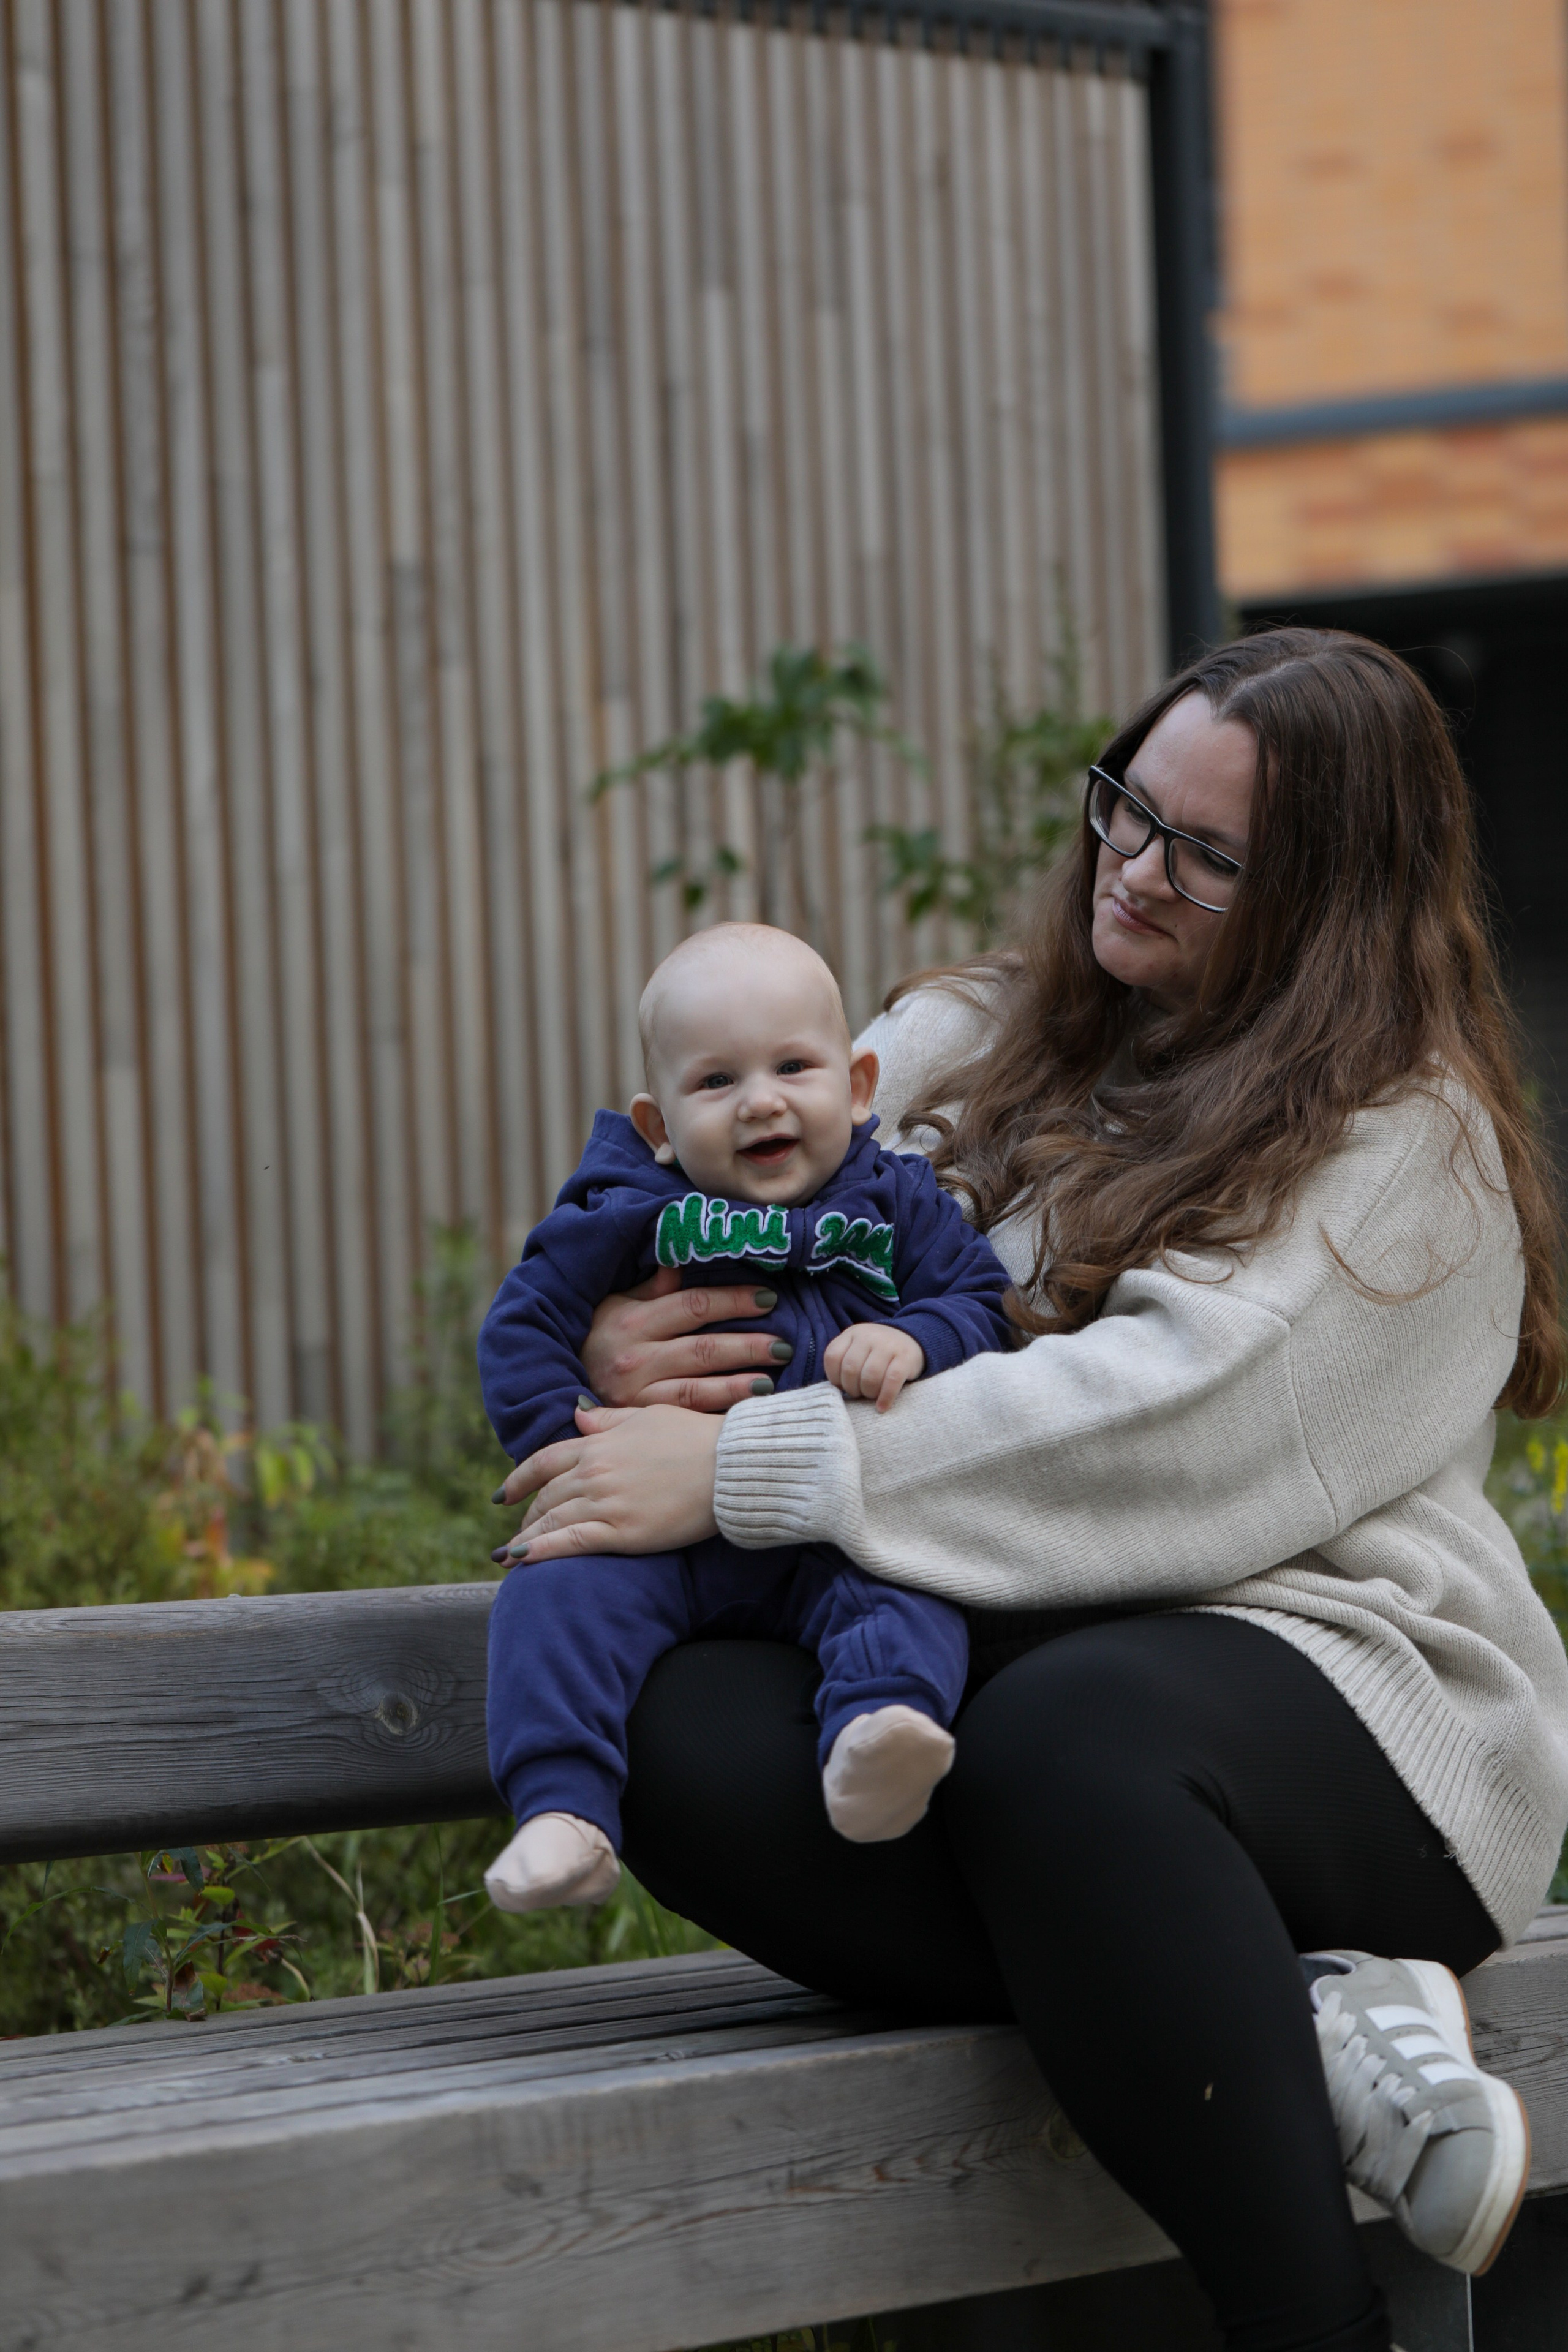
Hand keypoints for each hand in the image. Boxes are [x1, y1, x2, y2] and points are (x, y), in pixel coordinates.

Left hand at [495, 1402, 720, 1560]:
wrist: (730, 1465)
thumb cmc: (697, 1437)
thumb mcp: (649, 1416)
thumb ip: (609, 1419)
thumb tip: (577, 1416)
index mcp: (599, 1443)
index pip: (544, 1462)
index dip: (519, 1480)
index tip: (503, 1495)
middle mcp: (594, 1472)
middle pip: (545, 1495)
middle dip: (528, 1513)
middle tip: (520, 1529)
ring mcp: (606, 1502)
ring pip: (551, 1520)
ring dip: (526, 1536)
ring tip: (512, 1553)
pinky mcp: (621, 1532)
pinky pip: (569, 1543)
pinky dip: (539, 1551)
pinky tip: (520, 1560)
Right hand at [582, 1266, 787, 1411]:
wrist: (551, 1388)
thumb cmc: (594, 1340)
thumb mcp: (614, 1307)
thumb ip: (651, 1288)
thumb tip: (680, 1259)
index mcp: (633, 1321)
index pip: (694, 1305)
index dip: (734, 1300)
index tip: (769, 1298)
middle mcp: (635, 1358)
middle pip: (703, 1349)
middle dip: (748, 1346)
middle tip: (785, 1344)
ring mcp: (637, 1394)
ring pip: (697, 1390)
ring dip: (739, 1384)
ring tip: (772, 1381)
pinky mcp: (639, 1422)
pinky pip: (684, 1419)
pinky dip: (716, 1414)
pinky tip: (744, 1412)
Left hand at [824, 1323, 923, 1412]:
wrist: (913, 1340)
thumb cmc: (879, 1353)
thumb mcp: (859, 1348)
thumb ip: (845, 1362)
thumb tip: (834, 1390)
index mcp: (853, 1333)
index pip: (832, 1357)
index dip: (834, 1377)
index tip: (842, 1386)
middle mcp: (869, 1336)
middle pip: (850, 1369)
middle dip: (852, 1388)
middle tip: (859, 1394)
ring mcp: (888, 1345)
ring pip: (870, 1376)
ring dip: (868, 1393)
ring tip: (871, 1397)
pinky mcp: (906, 1357)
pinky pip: (892, 1381)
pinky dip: (885, 1397)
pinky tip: (882, 1407)